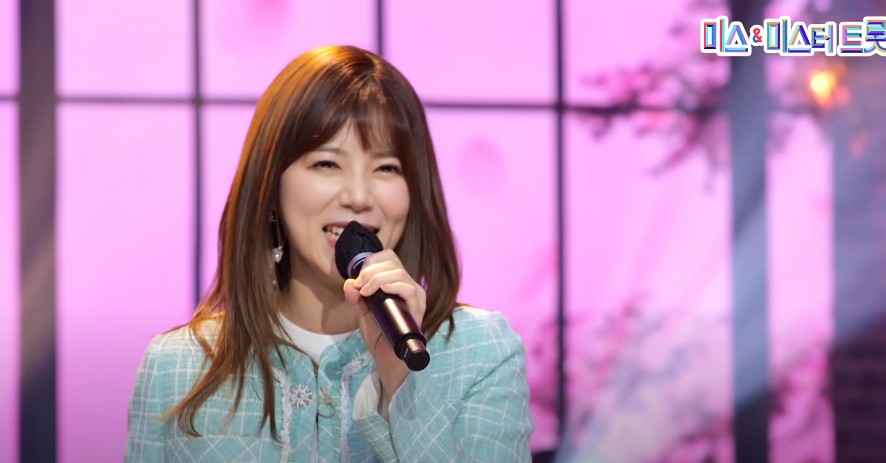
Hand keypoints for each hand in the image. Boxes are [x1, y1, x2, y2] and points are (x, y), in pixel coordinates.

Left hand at [342, 249, 425, 401]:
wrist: (387, 358)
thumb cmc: (379, 334)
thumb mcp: (363, 312)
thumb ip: (356, 297)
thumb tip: (348, 283)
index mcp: (397, 283)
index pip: (389, 258)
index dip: (372, 261)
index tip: (358, 277)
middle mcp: (409, 286)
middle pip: (392, 263)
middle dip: (371, 271)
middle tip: (360, 286)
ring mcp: (415, 296)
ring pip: (399, 274)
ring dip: (378, 278)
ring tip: (366, 291)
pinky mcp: (418, 308)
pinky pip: (409, 289)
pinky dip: (394, 285)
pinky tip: (382, 289)